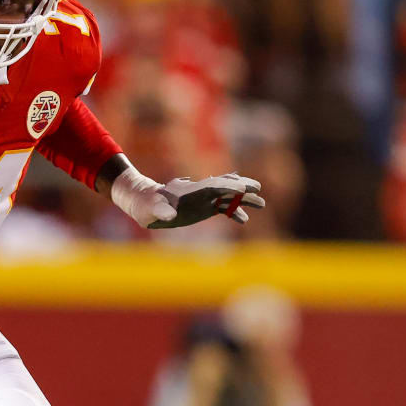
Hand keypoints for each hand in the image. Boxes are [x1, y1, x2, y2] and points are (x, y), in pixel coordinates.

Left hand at [110, 166, 264, 228]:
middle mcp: (199, 192)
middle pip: (224, 187)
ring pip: (227, 197)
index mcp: (189, 191)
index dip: (227, 186)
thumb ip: (161, 211)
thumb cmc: (146, 205)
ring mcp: (203, 200)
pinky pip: (222, 208)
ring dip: (243, 200)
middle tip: (258, 189)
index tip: (242, 188)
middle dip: (241, 188)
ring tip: (261, 204)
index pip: (212, 186)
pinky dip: (234, 212)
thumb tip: (169, 216)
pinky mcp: (203, 208)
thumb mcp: (151, 210)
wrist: (144, 203)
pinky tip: (244, 219)